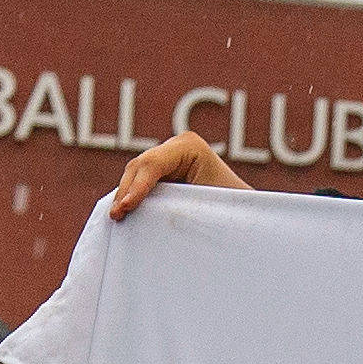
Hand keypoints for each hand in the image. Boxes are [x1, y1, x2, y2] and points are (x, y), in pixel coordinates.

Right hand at [109, 132, 242, 216]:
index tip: (126, 208)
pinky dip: (131, 196)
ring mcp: (167, 157)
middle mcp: (175, 146)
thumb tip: (146, 215)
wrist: (246, 207)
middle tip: (115, 216)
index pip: (153, 164)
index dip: (137, 186)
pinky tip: (122, 212)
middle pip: (140, 166)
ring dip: (125, 194)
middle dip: (125, 191)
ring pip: (136, 174)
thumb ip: (178, 205)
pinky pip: (141, 181)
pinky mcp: (164, 171)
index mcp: (189, 146)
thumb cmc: (234, 205)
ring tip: (116, 217)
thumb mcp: (208, 204)